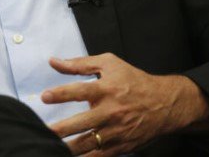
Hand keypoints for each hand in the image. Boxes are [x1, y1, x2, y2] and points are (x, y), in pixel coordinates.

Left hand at [42, 53, 208, 155]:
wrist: (165, 104)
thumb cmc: (134, 81)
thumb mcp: (109, 64)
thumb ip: (79, 64)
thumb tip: (54, 62)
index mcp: (106, 89)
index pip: (79, 91)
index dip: (61, 94)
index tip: (44, 97)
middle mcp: (110, 112)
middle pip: (81, 123)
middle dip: (60, 129)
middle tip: (43, 131)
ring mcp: (116, 131)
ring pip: (87, 144)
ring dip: (68, 147)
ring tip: (49, 147)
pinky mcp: (120, 146)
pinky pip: (99, 156)